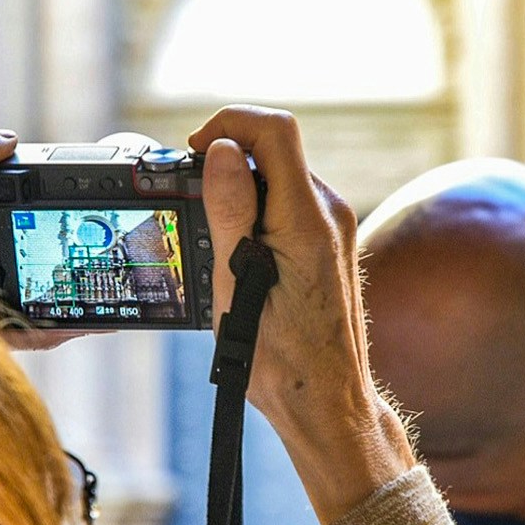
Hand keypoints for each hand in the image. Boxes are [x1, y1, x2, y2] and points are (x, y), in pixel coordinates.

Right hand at [191, 106, 414, 524]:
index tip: (194, 154)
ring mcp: (332, 228)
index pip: (275, 130)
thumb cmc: (282, 357)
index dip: (228, 124)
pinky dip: (254, 213)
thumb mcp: (238, 283)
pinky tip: (236, 256)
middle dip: (226, 162)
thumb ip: (231, 210)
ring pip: (277, 178)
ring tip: (214, 240)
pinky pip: (286, 205)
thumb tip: (221, 149)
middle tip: (193, 204)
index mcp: (308, 217)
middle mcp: (329, 213)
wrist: (325, 400)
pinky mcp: (327, 244)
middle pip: (272, 150)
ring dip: (238, 192)